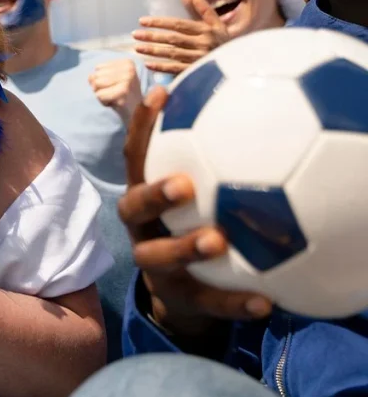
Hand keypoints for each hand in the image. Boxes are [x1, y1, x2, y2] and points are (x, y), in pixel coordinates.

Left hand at [88, 58, 142, 120]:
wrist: (137, 115)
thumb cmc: (123, 96)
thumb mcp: (113, 79)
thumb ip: (99, 74)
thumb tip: (90, 76)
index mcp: (127, 63)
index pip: (97, 68)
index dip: (102, 80)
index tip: (115, 87)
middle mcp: (129, 69)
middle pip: (96, 75)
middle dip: (101, 88)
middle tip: (114, 94)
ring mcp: (127, 80)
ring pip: (96, 84)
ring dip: (102, 95)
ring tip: (114, 98)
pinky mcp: (123, 92)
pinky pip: (100, 95)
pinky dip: (103, 102)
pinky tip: (114, 103)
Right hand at [119, 87, 271, 337]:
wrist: (178, 293)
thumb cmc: (185, 225)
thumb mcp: (185, 192)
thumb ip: (199, 155)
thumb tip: (232, 98)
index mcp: (141, 195)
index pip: (135, 155)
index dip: (141, 125)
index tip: (161, 93)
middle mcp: (141, 226)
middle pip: (133, 207)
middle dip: (154, 193)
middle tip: (185, 183)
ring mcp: (154, 263)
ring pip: (157, 257)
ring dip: (184, 247)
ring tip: (217, 241)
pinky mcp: (178, 297)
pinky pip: (205, 301)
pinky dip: (233, 303)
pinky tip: (264, 302)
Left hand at [132, 0, 230, 74]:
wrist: (239, 66)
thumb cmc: (225, 43)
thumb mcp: (219, 25)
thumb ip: (206, 10)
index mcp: (205, 31)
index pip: (178, 24)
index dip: (159, 22)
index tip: (143, 21)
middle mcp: (202, 44)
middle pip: (172, 39)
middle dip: (152, 36)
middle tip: (135, 34)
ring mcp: (198, 59)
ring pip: (171, 54)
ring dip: (153, 51)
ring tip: (137, 48)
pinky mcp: (196, 72)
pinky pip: (176, 70)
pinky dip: (161, 67)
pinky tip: (148, 64)